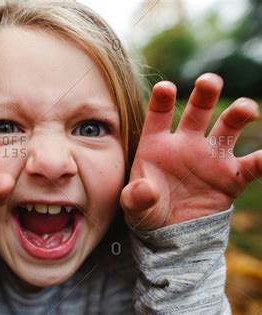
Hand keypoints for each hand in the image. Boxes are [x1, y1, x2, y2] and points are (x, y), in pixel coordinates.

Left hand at [120, 73, 260, 229]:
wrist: (170, 233)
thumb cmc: (147, 211)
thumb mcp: (134, 205)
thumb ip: (136, 196)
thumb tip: (147, 190)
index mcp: (157, 143)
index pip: (159, 115)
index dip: (162, 100)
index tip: (165, 87)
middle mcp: (186, 143)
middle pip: (197, 111)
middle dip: (204, 94)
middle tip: (209, 81)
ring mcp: (210, 158)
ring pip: (227, 128)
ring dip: (237, 115)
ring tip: (246, 109)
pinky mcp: (231, 177)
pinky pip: (252, 166)